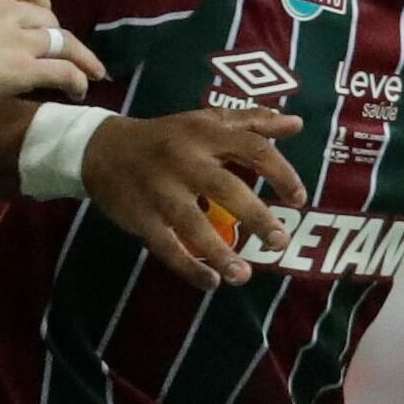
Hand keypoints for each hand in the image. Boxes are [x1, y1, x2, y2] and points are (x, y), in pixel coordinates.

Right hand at [0, 0, 107, 113]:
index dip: (41, 0)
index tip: (45, 15)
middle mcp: (2, 6)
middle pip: (47, 17)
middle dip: (58, 35)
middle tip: (61, 52)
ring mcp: (15, 37)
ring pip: (63, 42)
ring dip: (79, 58)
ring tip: (89, 73)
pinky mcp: (21, 68)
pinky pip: (63, 70)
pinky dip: (77, 79)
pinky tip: (79, 90)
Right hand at [84, 106, 306, 291]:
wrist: (103, 148)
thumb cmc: (167, 136)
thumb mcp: (207, 121)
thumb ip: (253, 122)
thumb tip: (297, 123)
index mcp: (205, 134)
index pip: (251, 148)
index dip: (280, 172)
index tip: (299, 199)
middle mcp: (184, 160)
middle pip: (225, 188)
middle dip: (256, 216)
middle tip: (280, 241)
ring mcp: (160, 190)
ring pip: (193, 224)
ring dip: (220, 253)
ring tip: (244, 275)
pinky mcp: (141, 217)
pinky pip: (166, 247)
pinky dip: (188, 267)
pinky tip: (212, 282)